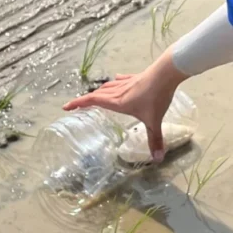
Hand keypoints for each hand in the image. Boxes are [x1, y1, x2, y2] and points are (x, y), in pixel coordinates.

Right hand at [62, 50, 187, 162]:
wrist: (166, 73)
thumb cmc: (156, 97)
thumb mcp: (154, 121)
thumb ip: (154, 139)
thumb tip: (157, 159)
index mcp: (118, 102)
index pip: (92, 101)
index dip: (78, 103)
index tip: (66, 107)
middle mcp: (119, 91)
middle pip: (97, 94)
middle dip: (85, 99)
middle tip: (78, 105)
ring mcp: (127, 83)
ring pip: (108, 86)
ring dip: (99, 91)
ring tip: (94, 96)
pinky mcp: (136, 77)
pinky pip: (121, 80)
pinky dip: (115, 82)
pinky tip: (117, 79)